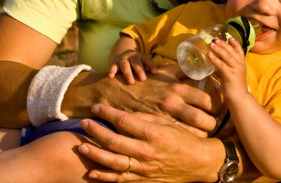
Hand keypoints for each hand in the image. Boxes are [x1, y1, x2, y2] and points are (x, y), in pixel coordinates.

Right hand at [72, 71, 218, 131]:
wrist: (114, 93)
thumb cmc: (143, 82)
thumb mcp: (164, 72)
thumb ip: (182, 70)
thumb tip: (198, 65)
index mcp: (178, 88)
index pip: (207, 100)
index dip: (216, 107)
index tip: (218, 110)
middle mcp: (173, 104)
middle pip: (203, 119)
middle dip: (212, 125)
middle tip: (214, 126)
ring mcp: (163, 119)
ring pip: (191, 133)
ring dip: (200, 136)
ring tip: (204, 136)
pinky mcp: (154, 130)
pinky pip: (175, 140)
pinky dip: (184, 141)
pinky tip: (187, 142)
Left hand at [79, 104, 221, 181]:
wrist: (199, 163)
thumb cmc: (185, 140)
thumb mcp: (169, 124)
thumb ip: (146, 119)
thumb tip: (126, 115)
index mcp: (154, 134)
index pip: (124, 121)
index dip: (108, 113)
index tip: (96, 106)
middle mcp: (147, 151)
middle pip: (114, 140)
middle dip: (96, 130)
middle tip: (84, 122)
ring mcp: (143, 168)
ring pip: (112, 161)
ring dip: (95, 153)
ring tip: (81, 145)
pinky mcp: (143, 180)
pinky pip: (119, 179)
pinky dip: (104, 177)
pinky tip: (91, 172)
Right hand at [108, 51, 157, 84]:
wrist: (121, 53)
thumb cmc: (136, 62)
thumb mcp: (145, 61)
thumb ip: (154, 65)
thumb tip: (168, 65)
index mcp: (141, 57)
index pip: (148, 61)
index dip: (151, 66)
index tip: (155, 73)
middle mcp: (132, 57)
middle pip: (137, 63)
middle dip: (140, 71)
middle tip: (143, 79)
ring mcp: (123, 60)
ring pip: (125, 65)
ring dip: (128, 73)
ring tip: (131, 82)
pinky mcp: (114, 63)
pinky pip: (112, 67)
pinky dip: (111, 71)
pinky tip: (111, 77)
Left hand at [207, 37, 246, 101]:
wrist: (239, 97)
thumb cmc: (235, 86)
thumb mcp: (233, 73)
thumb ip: (227, 67)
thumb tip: (218, 61)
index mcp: (241, 63)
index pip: (239, 50)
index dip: (234, 43)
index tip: (229, 37)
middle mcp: (239, 64)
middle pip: (231, 51)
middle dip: (223, 44)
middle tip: (215, 39)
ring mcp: (235, 68)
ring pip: (226, 56)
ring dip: (218, 49)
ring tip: (211, 44)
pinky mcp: (229, 74)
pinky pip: (221, 64)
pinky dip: (215, 59)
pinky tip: (209, 55)